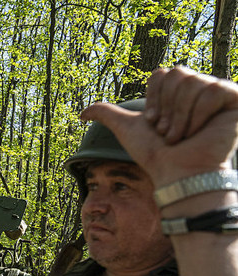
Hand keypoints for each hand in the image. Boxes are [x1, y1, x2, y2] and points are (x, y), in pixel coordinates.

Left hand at [80, 66, 237, 187]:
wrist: (177, 173)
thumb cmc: (155, 154)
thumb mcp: (127, 130)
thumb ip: (106, 115)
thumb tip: (81, 114)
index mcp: (178, 91)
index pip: (161, 73)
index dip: (153, 99)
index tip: (153, 122)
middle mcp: (200, 89)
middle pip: (177, 74)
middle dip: (165, 108)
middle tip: (167, 132)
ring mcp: (220, 94)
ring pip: (193, 83)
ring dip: (179, 116)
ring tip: (182, 135)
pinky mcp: (235, 100)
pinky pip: (214, 90)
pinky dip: (198, 115)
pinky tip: (199, 131)